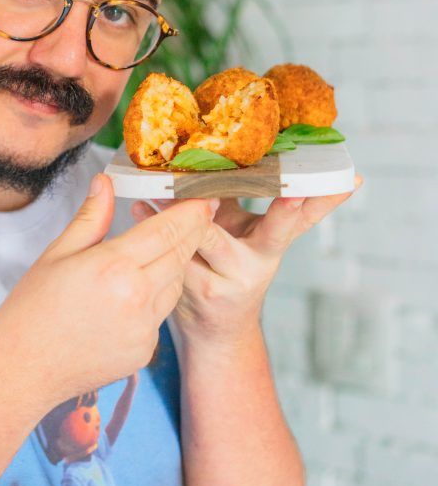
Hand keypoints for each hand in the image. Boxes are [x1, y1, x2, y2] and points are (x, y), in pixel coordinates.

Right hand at [0, 174, 214, 407]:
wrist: (23, 369)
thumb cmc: (33, 308)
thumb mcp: (58, 253)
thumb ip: (92, 217)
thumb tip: (106, 182)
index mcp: (113, 266)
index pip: (166, 230)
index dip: (190, 212)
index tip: (203, 197)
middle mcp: (136, 298)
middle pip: (180, 254)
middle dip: (193, 231)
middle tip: (203, 211)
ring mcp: (144, 329)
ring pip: (174, 284)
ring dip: (174, 263)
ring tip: (164, 249)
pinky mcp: (145, 351)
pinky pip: (160, 315)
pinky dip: (155, 298)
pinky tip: (133, 293)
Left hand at [131, 174, 363, 342]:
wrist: (215, 331)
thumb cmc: (232, 264)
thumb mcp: (253, 234)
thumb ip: (260, 199)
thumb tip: (297, 154)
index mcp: (271, 247)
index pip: (301, 220)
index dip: (322, 200)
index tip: (346, 179)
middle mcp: (254, 266)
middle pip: (258, 231)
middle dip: (266, 208)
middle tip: (253, 186)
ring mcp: (223, 282)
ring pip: (204, 240)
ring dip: (183, 209)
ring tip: (163, 184)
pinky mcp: (191, 294)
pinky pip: (169, 254)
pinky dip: (151, 226)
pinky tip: (139, 205)